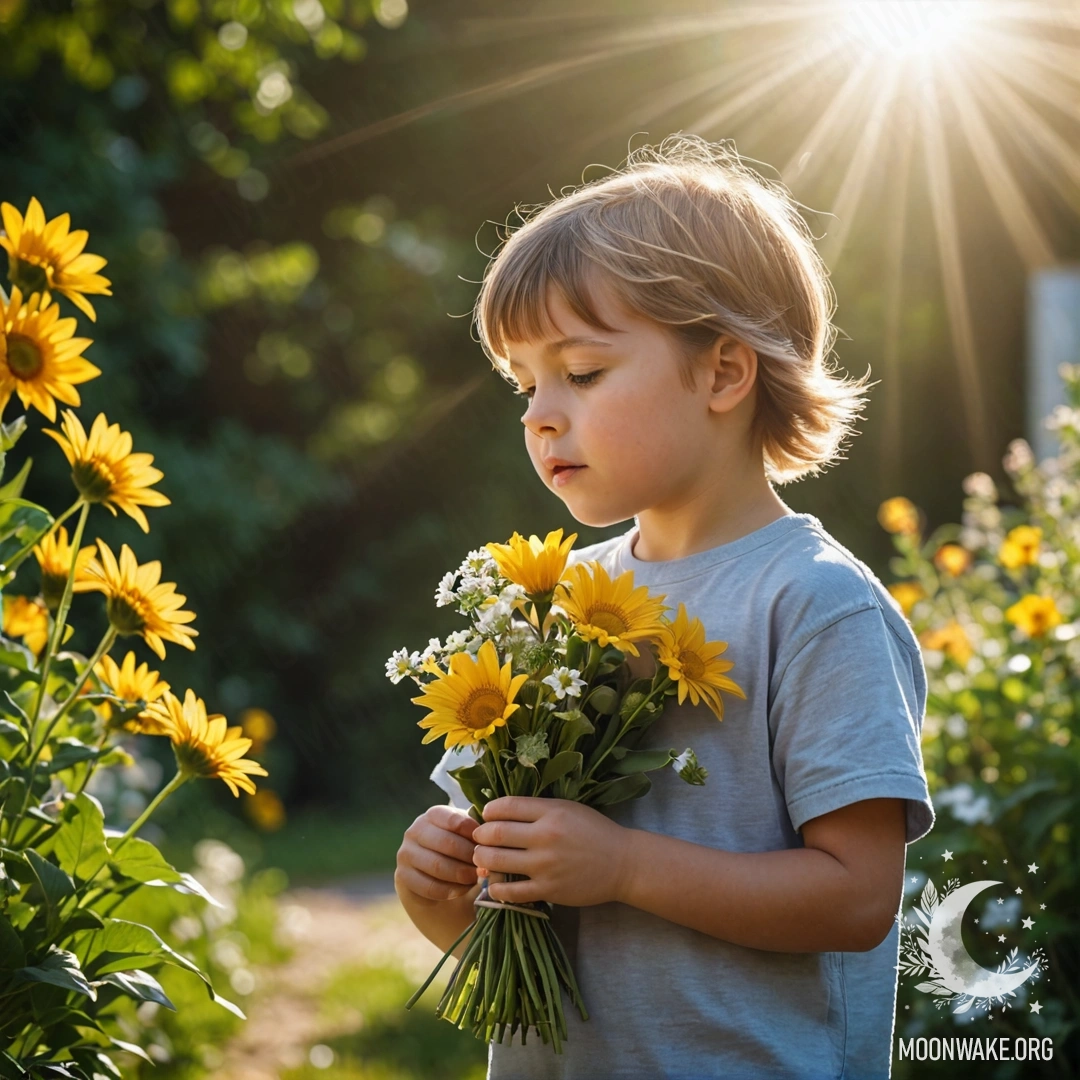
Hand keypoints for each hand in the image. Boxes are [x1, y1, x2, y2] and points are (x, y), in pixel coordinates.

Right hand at [396, 804, 482, 901]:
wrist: (436, 878)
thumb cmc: (459, 852)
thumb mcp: (467, 838)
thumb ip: (478, 838)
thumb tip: (491, 847)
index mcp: (434, 814)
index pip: (455, 820)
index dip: (475, 835)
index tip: (488, 847)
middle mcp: (415, 829)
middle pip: (446, 843)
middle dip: (469, 858)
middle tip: (484, 868)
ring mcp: (406, 852)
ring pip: (437, 866)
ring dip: (461, 876)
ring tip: (474, 879)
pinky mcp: (403, 875)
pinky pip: (429, 886)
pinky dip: (449, 890)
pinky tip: (461, 890)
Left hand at [471, 796, 631, 907]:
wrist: (622, 863)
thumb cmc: (594, 831)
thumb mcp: (568, 809)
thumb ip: (537, 809)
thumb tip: (501, 813)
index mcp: (551, 811)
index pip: (506, 806)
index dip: (489, 810)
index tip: (486, 814)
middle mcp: (545, 836)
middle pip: (496, 833)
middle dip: (480, 835)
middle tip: (479, 837)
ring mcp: (546, 865)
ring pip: (498, 860)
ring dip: (483, 858)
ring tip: (482, 857)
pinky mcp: (549, 889)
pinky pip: (512, 891)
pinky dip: (497, 887)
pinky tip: (494, 883)